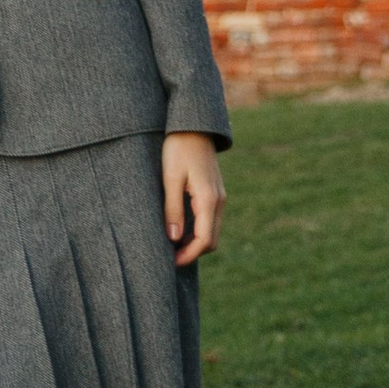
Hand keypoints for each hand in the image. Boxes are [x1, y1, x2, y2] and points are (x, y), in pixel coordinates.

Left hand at [161, 134, 223, 268]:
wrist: (192, 125)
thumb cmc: (178, 148)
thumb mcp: (170, 177)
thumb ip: (172, 208)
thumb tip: (174, 238)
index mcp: (209, 200)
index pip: (204, 240)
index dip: (188, 255)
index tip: (170, 262)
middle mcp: (219, 201)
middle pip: (211, 240)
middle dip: (193, 252)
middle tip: (168, 256)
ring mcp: (219, 197)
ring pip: (212, 231)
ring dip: (195, 242)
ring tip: (171, 244)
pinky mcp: (215, 192)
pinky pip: (210, 219)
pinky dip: (198, 230)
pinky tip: (180, 228)